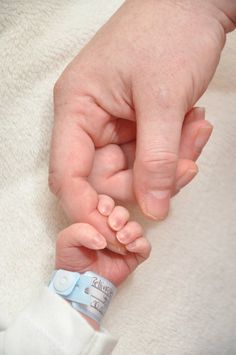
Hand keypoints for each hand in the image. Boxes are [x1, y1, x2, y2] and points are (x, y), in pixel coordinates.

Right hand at [49, 0, 231, 249]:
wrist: (194, 3)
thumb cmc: (169, 31)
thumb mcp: (163, 100)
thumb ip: (157, 161)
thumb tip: (154, 209)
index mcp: (77, 108)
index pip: (68, 174)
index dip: (86, 208)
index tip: (116, 231)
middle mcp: (89, 120)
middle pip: (107, 178)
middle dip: (150, 179)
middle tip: (186, 165)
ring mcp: (112, 123)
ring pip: (135, 170)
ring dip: (170, 162)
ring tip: (196, 130)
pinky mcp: (135, 124)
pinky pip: (150, 155)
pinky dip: (175, 150)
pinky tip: (194, 125)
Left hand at [55, 195, 150, 285]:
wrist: (78, 284)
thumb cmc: (72, 261)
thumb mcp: (66, 241)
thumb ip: (79, 231)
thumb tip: (101, 238)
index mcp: (97, 220)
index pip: (106, 203)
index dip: (106, 203)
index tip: (103, 210)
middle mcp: (112, 229)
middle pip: (123, 212)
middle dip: (120, 215)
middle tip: (113, 224)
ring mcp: (124, 242)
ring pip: (136, 227)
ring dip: (131, 229)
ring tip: (121, 238)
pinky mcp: (133, 256)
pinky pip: (144, 246)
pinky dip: (140, 243)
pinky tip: (129, 247)